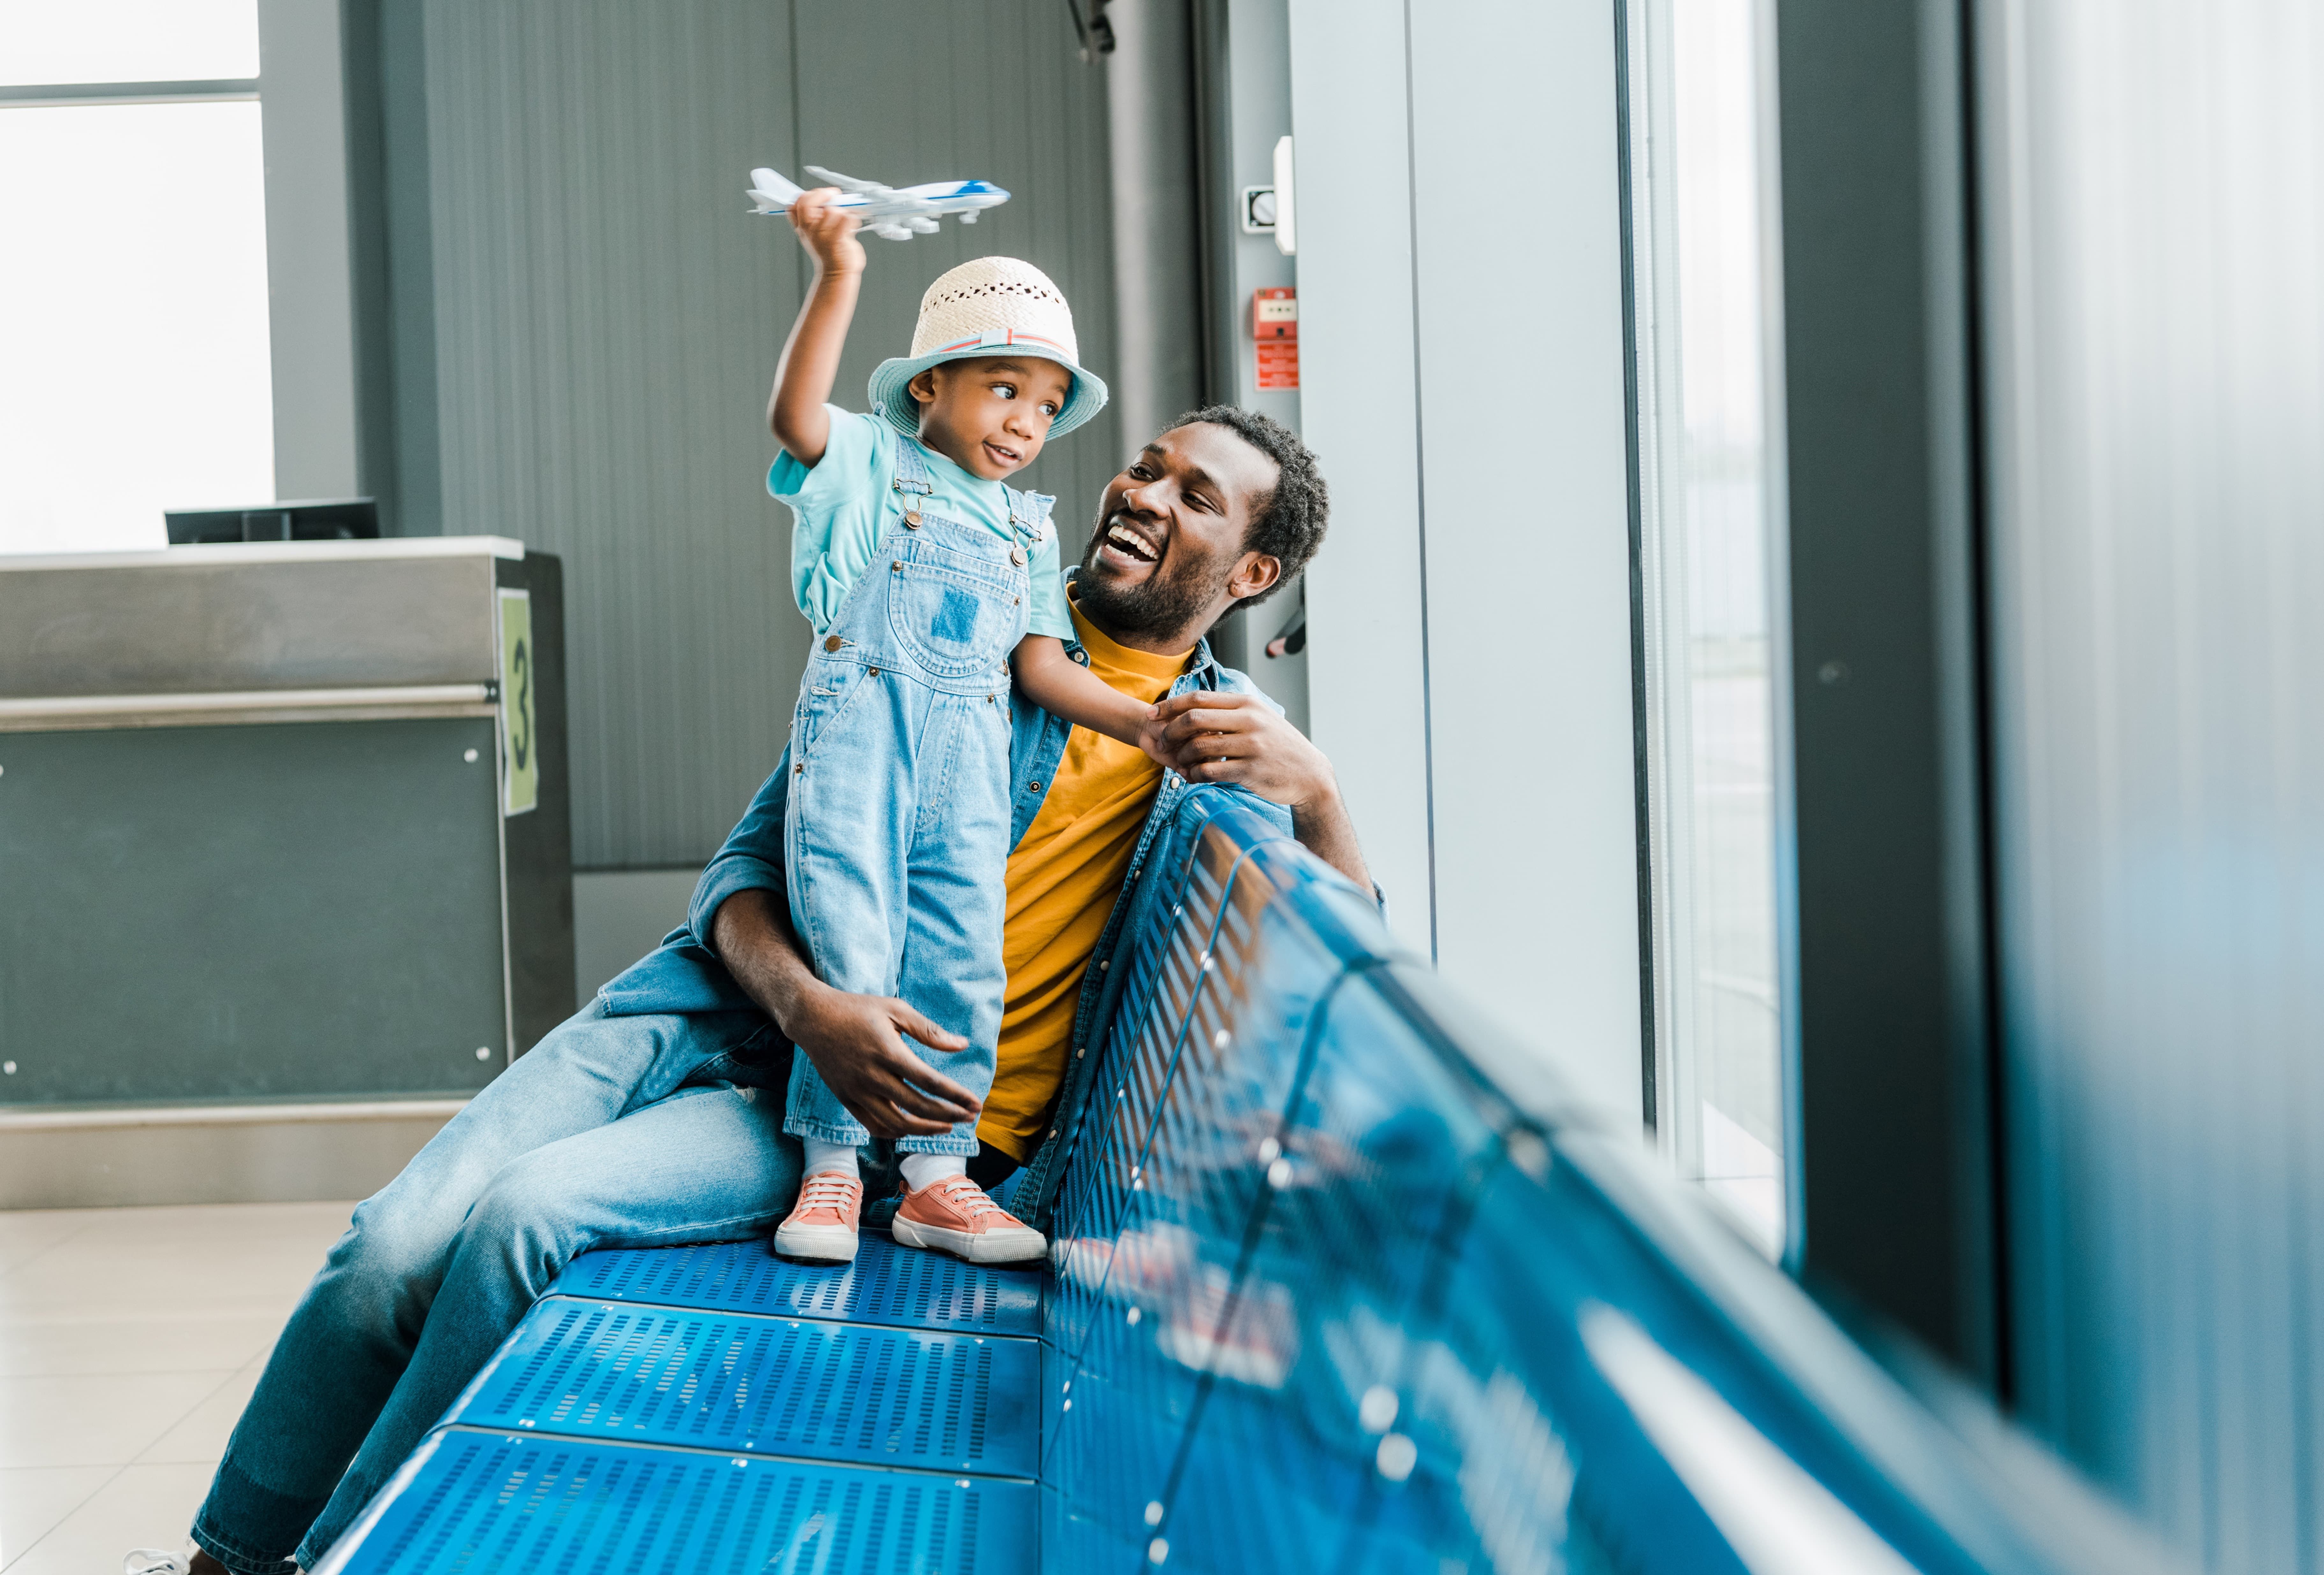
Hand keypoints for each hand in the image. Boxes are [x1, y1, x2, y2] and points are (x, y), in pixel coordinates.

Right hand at [783, 981, 982, 1139]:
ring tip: (946, 1126)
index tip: (975, 1104)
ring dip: (925, 1130)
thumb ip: (929, 1030)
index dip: (956, 1096)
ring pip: (896, 1123)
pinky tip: (912, 1129)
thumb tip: (962, 1045)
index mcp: (888, 1052)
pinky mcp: (846, 1099)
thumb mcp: (896, 1009)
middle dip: (948, 1115)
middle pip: (917, 1107)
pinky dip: (895, 1132)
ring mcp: (857, 1091)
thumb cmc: (858, 1009)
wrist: (813, 1018)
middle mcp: (872, 1076)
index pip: (930, 1081)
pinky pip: (873, 1125)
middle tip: (969, 1117)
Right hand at [789, 187, 864, 277]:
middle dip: (825, 195)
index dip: (812, 195)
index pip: (798, 203)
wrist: (838, 274)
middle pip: (808, 202)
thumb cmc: (831, 253)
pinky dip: (854, 220)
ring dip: (844, 212)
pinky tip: (853, 228)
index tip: (826, 195)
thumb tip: (827, 197)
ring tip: (847, 224)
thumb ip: (814, 217)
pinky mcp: (835, 240)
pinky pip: (847, 218)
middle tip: (836, 196)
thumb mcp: (816, 234)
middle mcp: (808, 230)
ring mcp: (820, 235)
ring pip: (832, 210)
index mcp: (802, 227)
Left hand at [1145, 690, 1333, 806]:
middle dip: (1171, 730)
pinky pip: (1210, 772)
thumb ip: (1231, 711)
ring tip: (1180, 763)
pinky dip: (1195, 775)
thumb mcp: (1260, 718)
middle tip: (1163, 741)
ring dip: (1182, 756)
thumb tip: (1196, 706)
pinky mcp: (1250, 771)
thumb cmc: (1279, 746)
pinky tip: (1194, 777)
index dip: (1170, 705)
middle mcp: (1249, 721)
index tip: (1153, 714)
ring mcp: (1251, 746)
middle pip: (1194, 719)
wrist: (1309, 774)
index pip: (1198, 698)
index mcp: (1247, 704)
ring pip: (1199, 746)